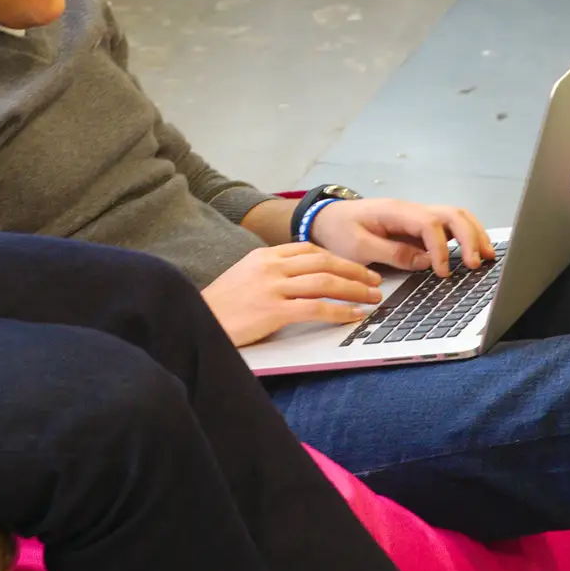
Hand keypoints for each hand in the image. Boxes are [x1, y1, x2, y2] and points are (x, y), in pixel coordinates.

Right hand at [202, 243, 382, 347]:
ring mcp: (272, 287)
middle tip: (374, 281)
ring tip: (372, 297)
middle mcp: (271, 267)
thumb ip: (270, 273)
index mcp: (264, 256)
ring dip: (354, 289)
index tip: (355, 268)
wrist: (195, 320)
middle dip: (354, 271)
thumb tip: (300, 279)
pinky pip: (316, 308)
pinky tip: (354, 315)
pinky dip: (340, 311)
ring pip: (325, 282)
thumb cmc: (220, 306)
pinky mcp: (273, 310)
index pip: (310, 250)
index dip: (338, 258)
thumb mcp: (244, 277)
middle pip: (324, 262)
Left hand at [310, 198, 495, 276]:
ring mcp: (416, 216)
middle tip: (478, 263)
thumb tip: (425, 262)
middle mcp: (410, 210)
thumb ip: (392, 254)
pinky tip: (474, 252)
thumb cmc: (339, 230)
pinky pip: (447, 226)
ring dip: (473, 234)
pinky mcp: (417, 225)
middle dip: (469, 237)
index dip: (440, 249)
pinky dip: (465, 236)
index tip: (441, 273)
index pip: (429, 225)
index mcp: (395, 212)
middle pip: (451, 214)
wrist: (327, 218)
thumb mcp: (358, 248)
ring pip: (454, 217)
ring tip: (487, 257)